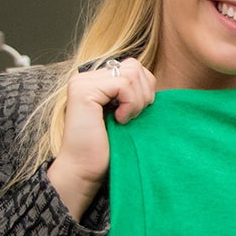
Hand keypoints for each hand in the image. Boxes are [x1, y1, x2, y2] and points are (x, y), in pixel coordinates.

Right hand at [47, 58, 155, 220]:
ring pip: (131, 73)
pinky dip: (129, 104)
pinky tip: (119, 120)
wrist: (86, 168)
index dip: (145, 88)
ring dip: (137, 100)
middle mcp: (86, 77)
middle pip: (134, 66)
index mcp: (96, 80)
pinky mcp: (83, 91)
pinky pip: (123, 85)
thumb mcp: (127, 112)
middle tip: (132, 116)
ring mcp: (82, 82)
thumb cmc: (109, 146)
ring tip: (125, 119)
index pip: (133, 67)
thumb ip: (134, 92)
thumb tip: (153, 79)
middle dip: (143, 93)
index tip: (137, 112)